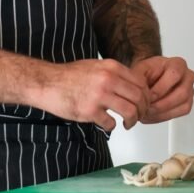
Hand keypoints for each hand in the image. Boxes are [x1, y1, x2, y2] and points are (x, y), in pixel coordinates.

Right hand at [35, 58, 149, 130]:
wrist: (46, 82)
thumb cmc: (69, 76)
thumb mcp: (96, 66)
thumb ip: (114, 73)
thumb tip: (132, 85)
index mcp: (112, 67)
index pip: (141, 83)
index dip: (146, 96)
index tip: (143, 103)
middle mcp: (108, 79)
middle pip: (140, 98)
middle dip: (143, 110)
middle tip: (138, 116)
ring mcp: (100, 95)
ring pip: (130, 111)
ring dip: (132, 120)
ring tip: (127, 123)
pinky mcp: (90, 111)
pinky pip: (111, 123)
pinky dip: (112, 126)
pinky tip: (107, 124)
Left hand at [131, 56, 193, 123]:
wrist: (150, 78)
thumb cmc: (148, 73)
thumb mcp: (140, 70)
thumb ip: (139, 78)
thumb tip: (138, 90)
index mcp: (177, 64)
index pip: (175, 74)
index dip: (161, 88)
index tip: (148, 96)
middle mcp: (187, 76)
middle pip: (182, 92)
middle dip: (162, 104)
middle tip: (147, 108)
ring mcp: (190, 90)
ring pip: (183, 105)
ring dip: (163, 112)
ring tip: (147, 113)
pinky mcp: (188, 103)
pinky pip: (181, 112)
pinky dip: (165, 116)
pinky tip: (152, 115)